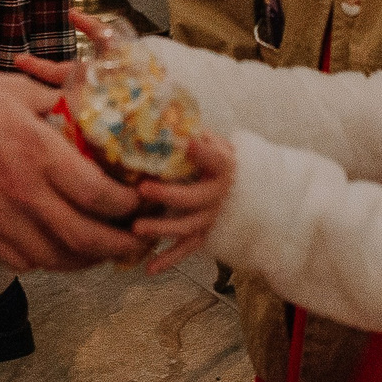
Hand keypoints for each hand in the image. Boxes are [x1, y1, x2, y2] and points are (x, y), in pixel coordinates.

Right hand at [0, 70, 142, 270]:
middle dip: (122, 245)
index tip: (140, 200)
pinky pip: (25, 263)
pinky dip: (50, 261)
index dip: (129, 205)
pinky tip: (62, 249)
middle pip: (87, 238)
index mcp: (40, 154)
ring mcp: (2, 220)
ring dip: (90, 259)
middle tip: (139, 242)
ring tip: (107, 249)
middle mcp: (26, 193)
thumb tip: (98, 107)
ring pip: (58, 259)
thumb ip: (65, 103)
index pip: (99, 195)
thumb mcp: (24, 90)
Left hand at [133, 132, 234, 273]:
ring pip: (187, 227)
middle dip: (168, 194)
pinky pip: (187, 250)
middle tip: (143, 188)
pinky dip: (169, 260)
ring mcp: (211, 217)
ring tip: (137, 228)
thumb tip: (157, 113)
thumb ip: (190, 133)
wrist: (245, 188)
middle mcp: (218, 194)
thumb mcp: (211, 140)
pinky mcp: (204, 234)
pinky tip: (149, 269)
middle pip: (194, 198)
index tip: (189, 143)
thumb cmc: (216, 158)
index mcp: (222, 166)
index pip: (216, 158)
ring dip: (162, 229)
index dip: (203, 152)